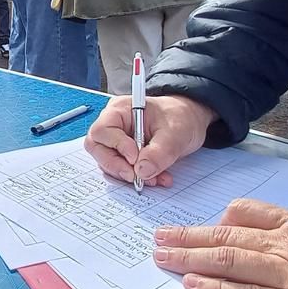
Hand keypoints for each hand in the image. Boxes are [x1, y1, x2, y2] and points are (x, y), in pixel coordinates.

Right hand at [84, 94, 214, 187]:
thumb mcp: (175, 132)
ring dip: (129, 175)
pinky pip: (122, 170)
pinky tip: (156, 177)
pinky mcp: (123, 155)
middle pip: (98, 149)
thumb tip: (141, 171)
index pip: (102, 130)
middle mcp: (113, 125)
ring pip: (109, 163)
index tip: (135, 158)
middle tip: (136, 177)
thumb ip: (159, 151)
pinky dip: (138, 177)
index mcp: (120, 110)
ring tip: (155, 178)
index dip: (116, 146)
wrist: (188, 122)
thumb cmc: (180, 117)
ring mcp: (116, 141)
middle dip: (117, 166)